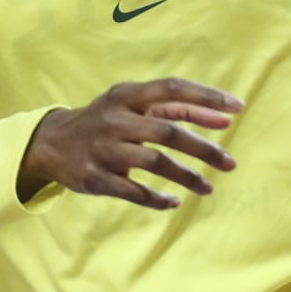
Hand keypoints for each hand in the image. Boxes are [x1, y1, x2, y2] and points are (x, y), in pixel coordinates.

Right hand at [16, 78, 242, 208]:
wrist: (52, 143)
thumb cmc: (109, 120)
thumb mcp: (134, 105)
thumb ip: (177, 110)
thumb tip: (225, 120)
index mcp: (128, 94)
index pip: (173, 89)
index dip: (206, 97)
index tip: (237, 108)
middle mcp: (116, 119)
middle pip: (168, 132)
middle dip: (203, 148)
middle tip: (231, 163)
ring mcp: (104, 149)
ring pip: (154, 163)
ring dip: (186, 177)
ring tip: (208, 188)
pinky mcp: (95, 177)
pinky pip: (134, 192)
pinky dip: (157, 199)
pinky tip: (174, 202)